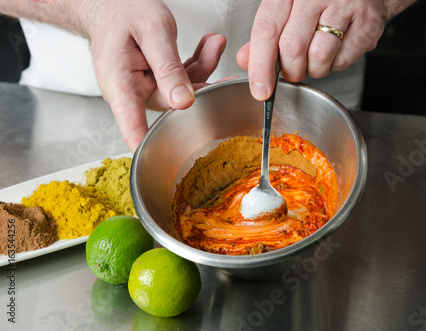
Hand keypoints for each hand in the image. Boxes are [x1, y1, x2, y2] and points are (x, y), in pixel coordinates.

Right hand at [82, 0, 225, 150]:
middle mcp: (131, 90)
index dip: (148, 148)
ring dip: (202, 69)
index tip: (161, 165)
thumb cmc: (122, 10)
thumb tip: (184, 103)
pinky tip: (208, 46)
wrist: (111, 1)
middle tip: (226, 75)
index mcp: (121, 84)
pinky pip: (180, 78)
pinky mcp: (155, 79)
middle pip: (172, 105)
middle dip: (201, 88)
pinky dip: (196, 63)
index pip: (133, 125)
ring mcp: (144, 86)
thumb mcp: (152, 31)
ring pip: (181, 90)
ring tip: (215, 43)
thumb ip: (169, 67)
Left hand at [237, 0, 413, 100]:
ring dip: (313, 70)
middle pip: (292, 48)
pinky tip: (334, 50)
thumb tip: (246, 61)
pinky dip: (334, 66)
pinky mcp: (367, 24)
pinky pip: (342, 62)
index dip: (261, 65)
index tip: (260, 89)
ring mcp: (345, 7)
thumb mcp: (286, 8)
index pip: (267, 30)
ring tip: (315, 56)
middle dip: (289, 71)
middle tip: (292, 70)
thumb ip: (266, 34)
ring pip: (319, 58)